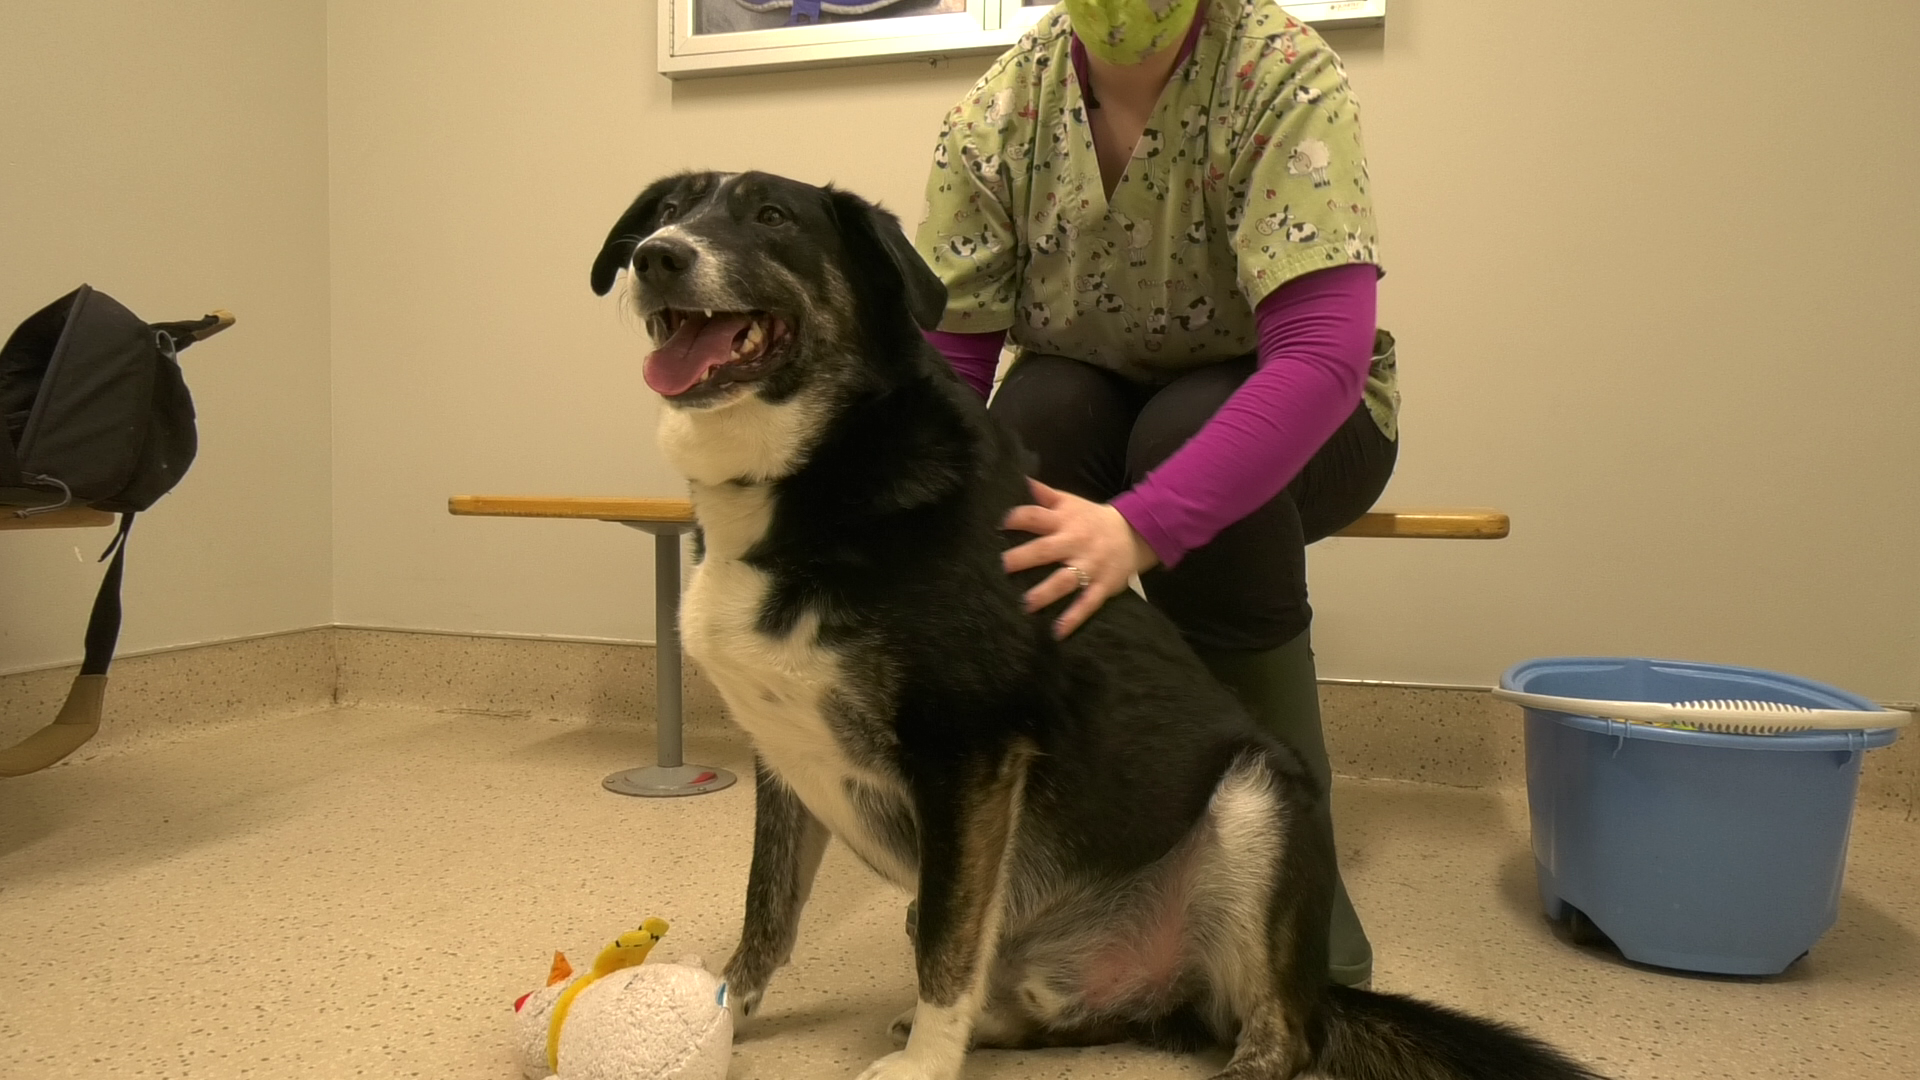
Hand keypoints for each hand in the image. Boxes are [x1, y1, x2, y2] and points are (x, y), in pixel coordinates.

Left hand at [1001, 478, 1159, 638]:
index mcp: (1065, 521)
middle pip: (1047, 550)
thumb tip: (1021, 478)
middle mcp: (1075, 543)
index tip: (1000, 525)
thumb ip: (1046, 494)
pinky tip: (1057, 632)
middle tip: (1004, 566)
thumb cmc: (1092, 519)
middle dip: (1025, 557)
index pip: (1037, 516)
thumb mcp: (1071, 502)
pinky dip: (1073, 618)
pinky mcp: (1102, 586)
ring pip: (1065, 580)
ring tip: (1026, 605)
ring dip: (1046, 593)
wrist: (1135, 533)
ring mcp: (1089, 566)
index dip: (1018, 517)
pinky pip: (1087, 604)